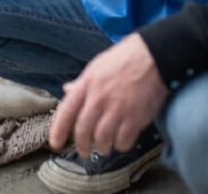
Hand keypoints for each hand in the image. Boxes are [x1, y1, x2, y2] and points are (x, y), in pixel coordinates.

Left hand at [49, 33, 168, 157]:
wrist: (152, 57)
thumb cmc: (123, 60)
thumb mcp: (96, 67)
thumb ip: (82, 83)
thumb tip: (67, 89)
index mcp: (86, 85)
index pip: (66, 111)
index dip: (58, 130)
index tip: (55, 143)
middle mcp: (99, 99)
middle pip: (83, 130)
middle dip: (81, 145)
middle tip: (83, 151)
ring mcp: (117, 109)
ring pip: (102, 139)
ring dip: (102, 147)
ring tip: (104, 147)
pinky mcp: (135, 118)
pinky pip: (123, 141)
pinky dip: (120, 145)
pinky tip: (121, 141)